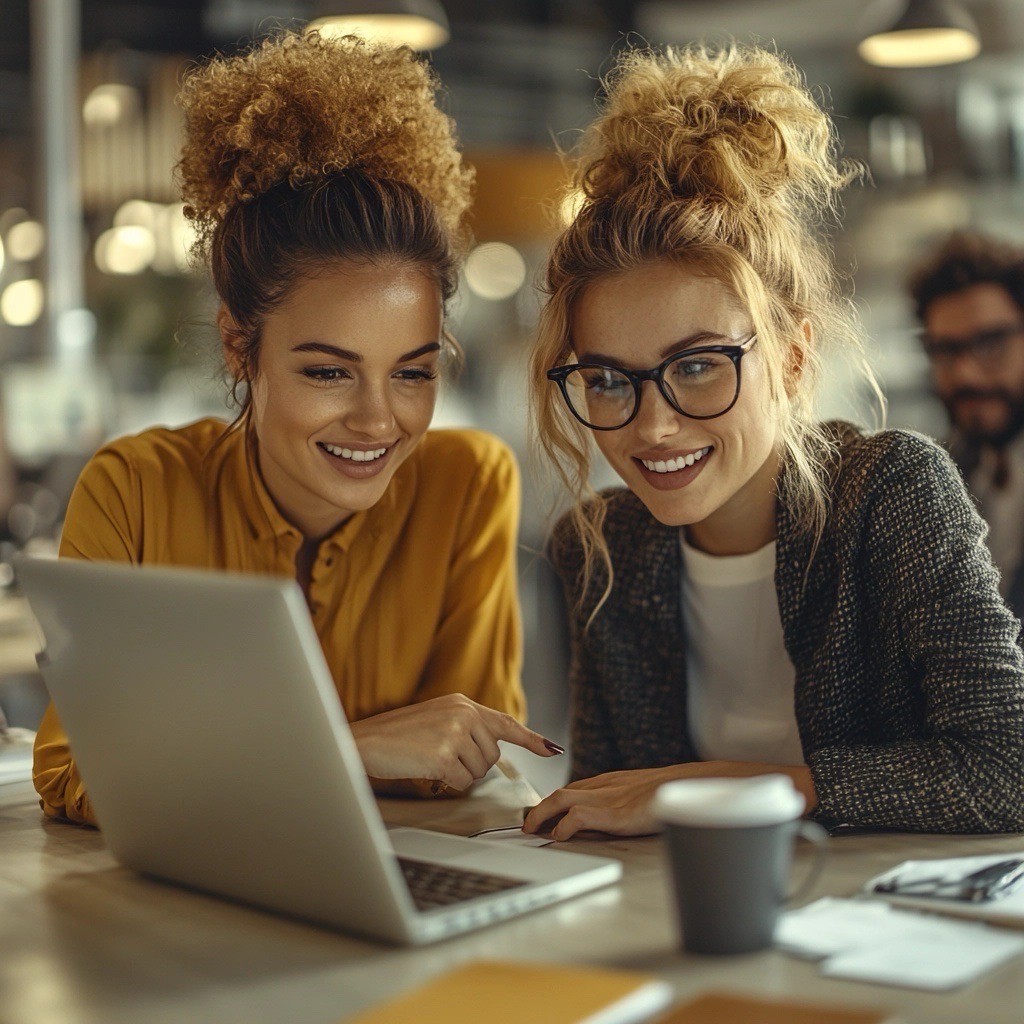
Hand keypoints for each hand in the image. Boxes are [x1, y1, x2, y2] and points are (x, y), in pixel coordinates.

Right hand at [350, 694, 562, 790]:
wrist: (364, 741)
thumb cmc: (396, 735)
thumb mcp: (436, 718)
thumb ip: (465, 725)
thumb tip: (490, 747)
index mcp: (462, 703)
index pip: (506, 721)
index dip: (531, 738)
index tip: (552, 749)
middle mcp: (463, 714)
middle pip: (492, 756)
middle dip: (472, 764)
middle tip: (440, 756)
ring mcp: (455, 734)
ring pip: (479, 772)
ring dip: (458, 774)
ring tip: (430, 759)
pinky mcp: (445, 755)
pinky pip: (462, 783)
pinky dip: (446, 783)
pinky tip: (427, 769)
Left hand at [523, 761, 815, 840]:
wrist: (697, 784)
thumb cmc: (678, 792)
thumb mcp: (647, 798)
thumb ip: (629, 806)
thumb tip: (616, 822)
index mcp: (614, 781)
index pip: (576, 788)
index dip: (555, 802)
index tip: (542, 815)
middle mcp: (607, 785)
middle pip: (563, 791)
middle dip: (541, 808)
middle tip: (527, 824)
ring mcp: (610, 796)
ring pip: (563, 798)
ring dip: (543, 814)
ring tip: (532, 831)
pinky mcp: (616, 811)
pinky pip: (578, 817)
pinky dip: (565, 827)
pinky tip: (558, 838)